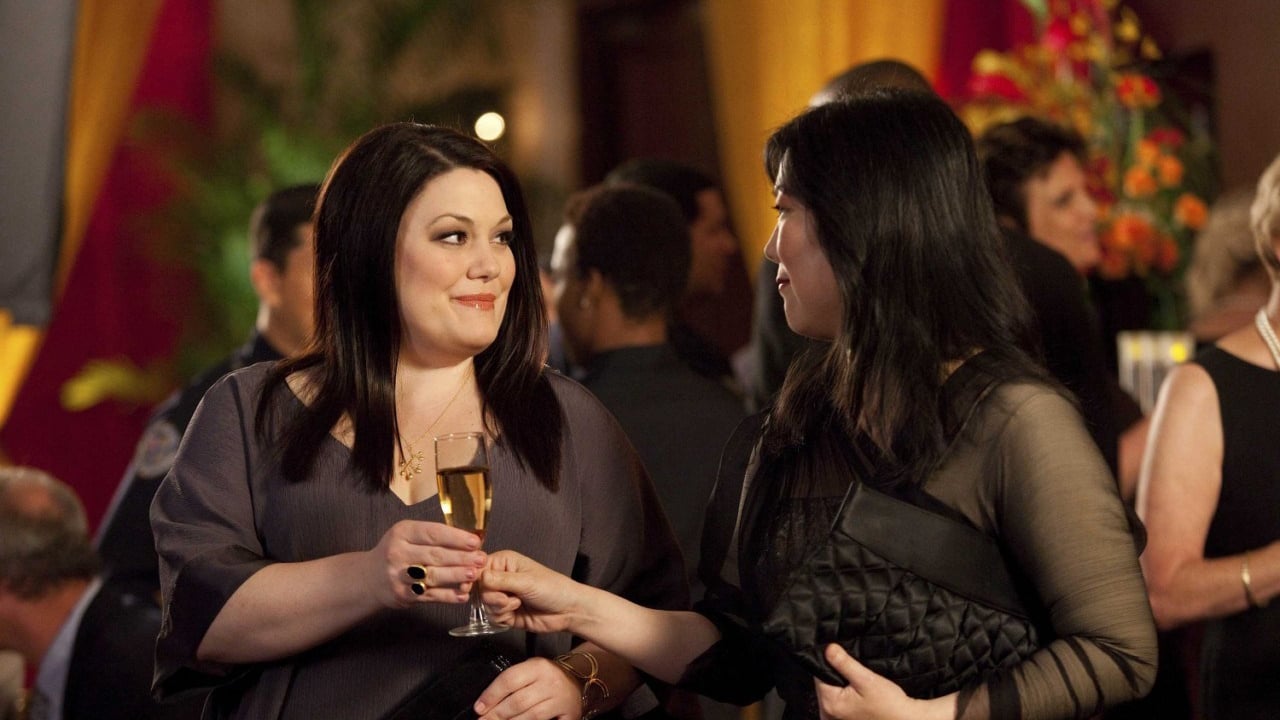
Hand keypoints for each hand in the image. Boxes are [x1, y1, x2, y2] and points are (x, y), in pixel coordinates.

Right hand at [365, 519, 485, 607]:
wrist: (369, 578)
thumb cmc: (398, 552)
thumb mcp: (408, 536)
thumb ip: (433, 537)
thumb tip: (471, 541)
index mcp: (402, 532)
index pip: (433, 533)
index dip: (456, 538)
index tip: (475, 542)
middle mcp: (398, 553)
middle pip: (435, 555)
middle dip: (462, 558)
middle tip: (481, 559)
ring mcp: (399, 576)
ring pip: (433, 576)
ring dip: (457, 576)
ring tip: (475, 574)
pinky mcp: (402, 595)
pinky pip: (430, 596)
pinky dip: (448, 596)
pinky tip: (463, 594)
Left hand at [474, 657, 582, 719]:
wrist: (578, 679)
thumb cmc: (547, 677)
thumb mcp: (531, 671)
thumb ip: (512, 683)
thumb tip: (486, 703)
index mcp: (538, 666)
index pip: (509, 679)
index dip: (491, 695)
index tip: (478, 708)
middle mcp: (550, 681)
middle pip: (518, 701)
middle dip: (497, 714)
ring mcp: (560, 699)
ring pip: (530, 716)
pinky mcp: (569, 714)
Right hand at [480, 550, 583, 633]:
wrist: (567, 611)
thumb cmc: (552, 588)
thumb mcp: (525, 581)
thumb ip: (500, 580)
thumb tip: (478, 577)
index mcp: (504, 562)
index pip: (478, 568)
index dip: (472, 579)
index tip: (468, 588)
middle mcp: (500, 577)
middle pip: (478, 589)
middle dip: (492, 597)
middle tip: (508, 598)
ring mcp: (502, 596)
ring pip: (484, 605)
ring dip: (499, 608)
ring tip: (517, 604)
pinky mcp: (505, 613)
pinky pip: (491, 617)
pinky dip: (501, 618)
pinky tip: (515, 614)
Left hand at [814, 645, 952, 719]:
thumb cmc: (889, 704)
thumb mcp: (866, 679)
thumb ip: (845, 664)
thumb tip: (828, 649)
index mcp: (830, 704)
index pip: (819, 675)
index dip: (830, 664)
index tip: (843, 661)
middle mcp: (828, 715)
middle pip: (823, 685)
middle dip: (836, 677)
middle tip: (855, 675)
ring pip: (830, 694)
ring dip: (841, 687)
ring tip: (858, 687)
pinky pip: (837, 704)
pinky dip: (845, 697)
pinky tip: (857, 696)